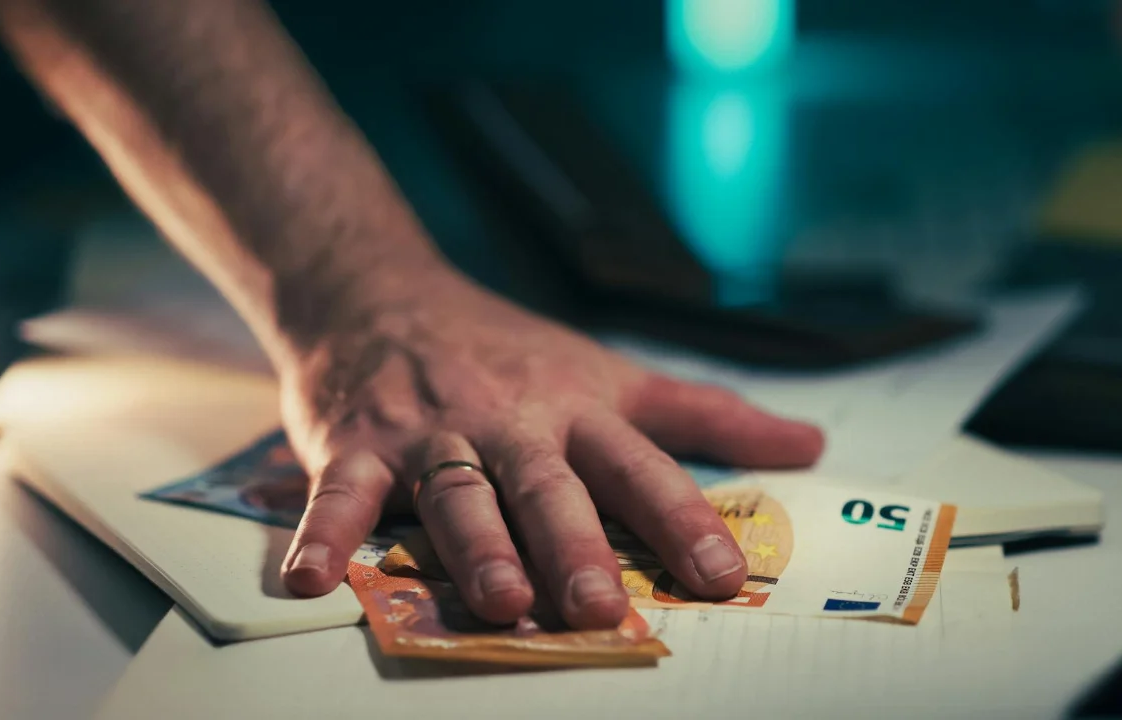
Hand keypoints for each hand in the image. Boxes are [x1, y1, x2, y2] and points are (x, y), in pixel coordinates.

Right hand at [277, 268, 822, 628]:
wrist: (383, 291)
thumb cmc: (511, 350)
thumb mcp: (614, 374)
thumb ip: (708, 418)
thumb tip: (810, 447)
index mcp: (576, 408)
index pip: (638, 465)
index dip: (681, 519)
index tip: (723, 578)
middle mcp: (508, 421)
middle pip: (546, 485)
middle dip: (573, 544)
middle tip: (601, 605)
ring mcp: (429, 433)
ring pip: (455, 492)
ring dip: (475, 547)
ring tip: (498, 602)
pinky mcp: (352, 443)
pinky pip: (336, 492)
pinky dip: (321, 534)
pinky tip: (310, 581)